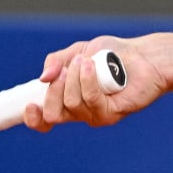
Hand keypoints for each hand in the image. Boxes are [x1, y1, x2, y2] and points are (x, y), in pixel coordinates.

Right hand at [21, 35, 166, 131]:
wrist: (143, 55)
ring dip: (75, 77)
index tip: (30, 105)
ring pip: (71, 103)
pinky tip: (92, 66)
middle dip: (54, 89)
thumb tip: (42, 78)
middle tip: (66, 70)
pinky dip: (88, 80)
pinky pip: (91, 100)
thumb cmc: (112, 54)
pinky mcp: (111, 113)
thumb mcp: (77, 51)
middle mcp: (80, 112)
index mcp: (67, 100)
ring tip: (88, 62)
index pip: (44, 120)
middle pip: (52, 114)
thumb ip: (56, 62)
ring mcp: (95, 115)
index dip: (33, 118)